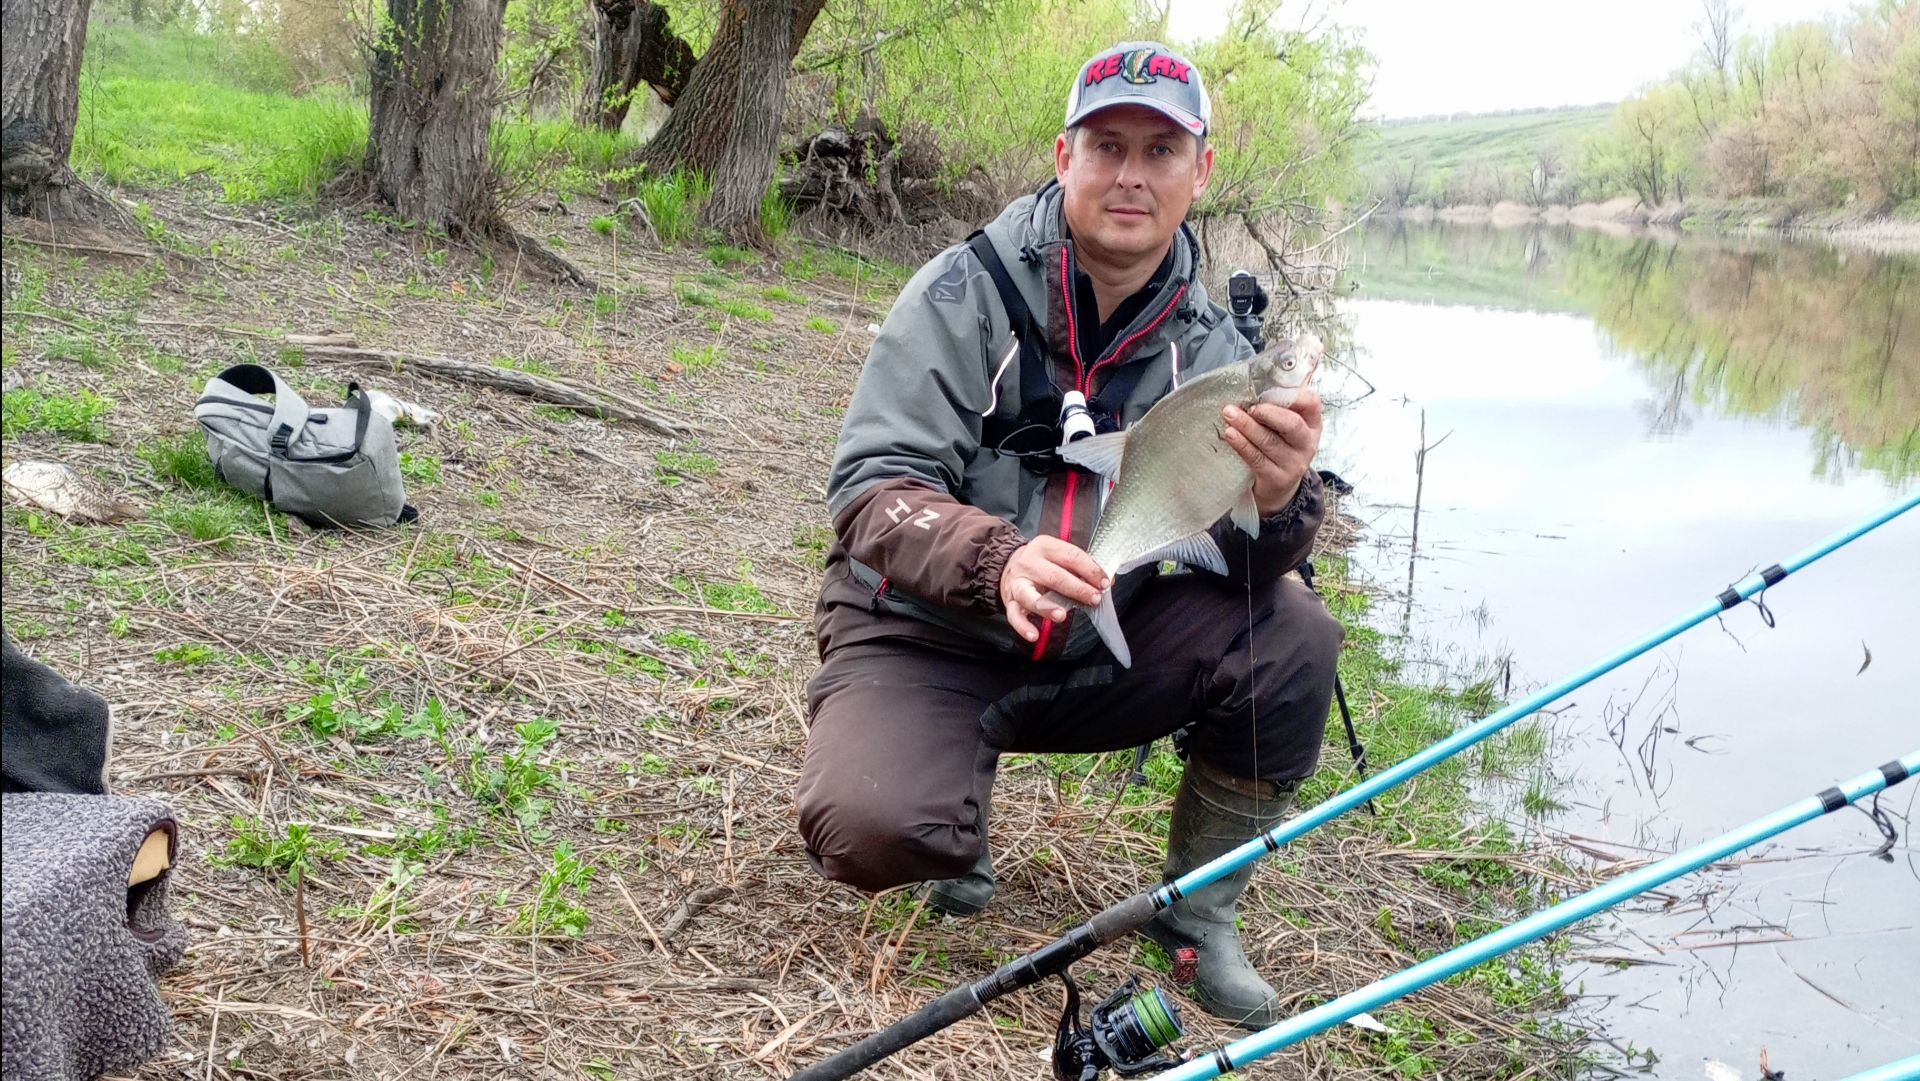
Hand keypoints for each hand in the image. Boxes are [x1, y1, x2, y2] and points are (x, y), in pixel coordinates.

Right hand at [999, 536, 1109, 642]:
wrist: (1008, 565)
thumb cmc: (1043, 563)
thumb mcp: (1060, 556)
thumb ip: (1081, 568)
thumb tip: (1107, 582)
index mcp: (1045, 546)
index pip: (1071, 556)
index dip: (1090, 570)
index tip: (1104, 583)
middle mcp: (1029, 562)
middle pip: (1054, 577)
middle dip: (1077, 589)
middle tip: (1094, 599)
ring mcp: (1017, 582)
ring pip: (1030, 595)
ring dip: (1047, 607)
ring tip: (1061, 616)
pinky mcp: (1010, 601)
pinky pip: (1014, 616)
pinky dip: (1023, 627)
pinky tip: (1034, 635)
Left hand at [1222, 387, 1321, 516]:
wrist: (1279, 486)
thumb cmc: (1279, 446)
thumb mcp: (1285, 427)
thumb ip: (1277, 407)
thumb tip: (1250, 386)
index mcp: (1312, 423)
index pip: (1311, 403)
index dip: (1293, 395)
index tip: (1269, 390)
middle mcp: (1307, 443)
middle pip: (1291, 424)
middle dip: (1267, 412)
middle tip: (1249, 406)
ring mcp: (1294, 463)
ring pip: (1269, 441)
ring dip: (1247, 426)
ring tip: (1229, 414)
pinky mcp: (1277, 478)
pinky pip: (1256, 459)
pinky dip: (1241, 444)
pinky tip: (1230, 434)